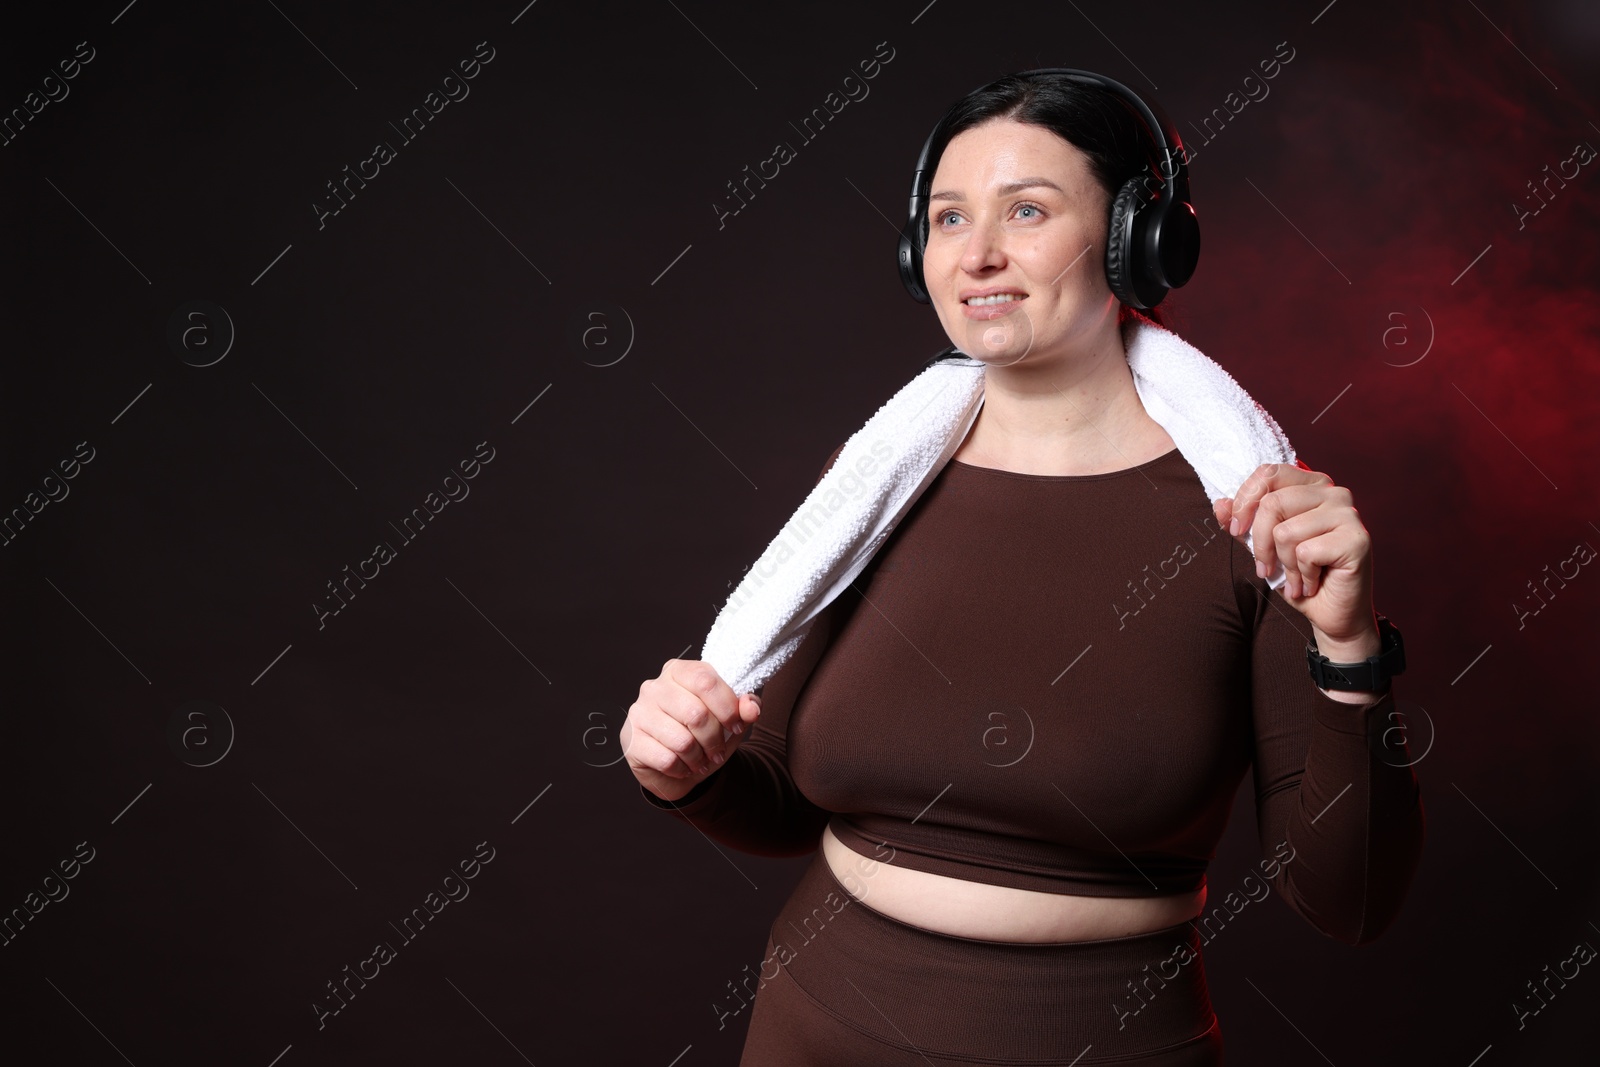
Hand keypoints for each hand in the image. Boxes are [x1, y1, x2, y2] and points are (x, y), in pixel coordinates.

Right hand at [621, 659, 763, 802]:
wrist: (676, 767)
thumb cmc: (702, 736)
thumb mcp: (728, 720)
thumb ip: (744, 709)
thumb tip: (752, 707)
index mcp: (679, 671)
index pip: (706, 680)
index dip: (727, 708)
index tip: (736, 726)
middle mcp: (655, 687)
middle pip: (696, 713)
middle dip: (714, 739)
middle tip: (717, 751)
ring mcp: (639, 713)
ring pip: (682, 740)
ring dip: (699, 758)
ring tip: (701, 761)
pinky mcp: (631, 741)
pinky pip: (667, 759)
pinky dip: (682, 769)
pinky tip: (682, 766)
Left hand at [1212, 461, 1378, 657]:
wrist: (1332, 613)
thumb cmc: (1299, 576)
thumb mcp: (1264, 547)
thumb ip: (1244, 524)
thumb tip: (1220, 504)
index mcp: (1312, 486)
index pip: (1269, 473)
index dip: (1245, 501)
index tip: (1235, 529)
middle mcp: (1334, 493)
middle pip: (1272, 503)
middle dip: (1260, 543)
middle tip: (1266, 568)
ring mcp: (1348, 514)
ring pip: (1286, 531)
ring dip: (1284, 565)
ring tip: (1296, 578)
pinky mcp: (1357, 539)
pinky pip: (1306, 552)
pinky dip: (1302, 575)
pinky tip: (1313, 582)